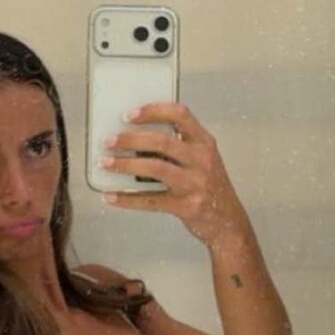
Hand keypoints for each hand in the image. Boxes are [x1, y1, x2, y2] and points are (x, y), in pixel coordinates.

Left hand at [100, 101, 249, 248]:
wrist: (229, 223)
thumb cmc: (209, 187)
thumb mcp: (202, 160)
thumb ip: (178, 147)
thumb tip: (134, 140)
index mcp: (205, 143)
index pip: (180, 115)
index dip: (153, 111)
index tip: (129, 114)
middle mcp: (202, 160)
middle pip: (161, 141)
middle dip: (130, 139)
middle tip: (108, 141)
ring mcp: (195, 184)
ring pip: (154, 168)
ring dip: (124, 165)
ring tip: (105, 163)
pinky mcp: (186, 206)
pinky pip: (150, 200)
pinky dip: (127, 198)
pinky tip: (111, 196)